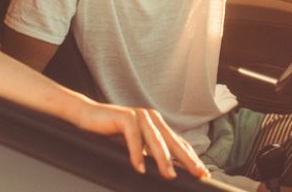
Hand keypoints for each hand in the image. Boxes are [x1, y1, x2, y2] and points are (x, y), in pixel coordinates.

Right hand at [72, 100, 209, 179]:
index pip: (178, 143)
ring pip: (155, 140)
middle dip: (187, 159)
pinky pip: (134, 138)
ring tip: (169, 175)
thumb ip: (151, 152)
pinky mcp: (125, 117)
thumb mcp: (137, 145)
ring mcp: (140, 116)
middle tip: (197, 173)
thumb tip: (169, 170)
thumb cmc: (112, 133)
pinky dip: (137, 154)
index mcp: (157, 124)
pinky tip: (140, 168)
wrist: (88, 116)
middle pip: (172, 141)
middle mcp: (152, 118)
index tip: (203, 172)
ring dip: (163, 159)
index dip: (191, 158)